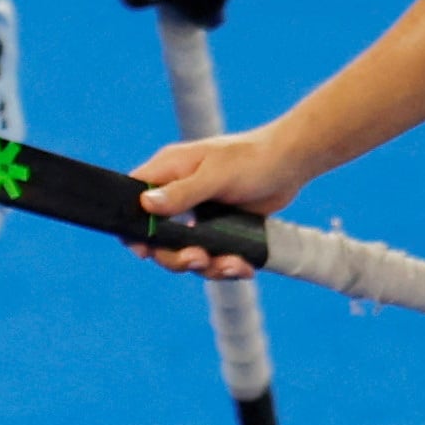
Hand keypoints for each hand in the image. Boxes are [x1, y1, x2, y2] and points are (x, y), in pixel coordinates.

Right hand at [132, 127, 298, 275]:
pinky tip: (243, 265)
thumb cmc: (252, 158)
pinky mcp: (218, 230)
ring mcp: (197, 215)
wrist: (291, 164)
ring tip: (232, 265)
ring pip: (185, 254)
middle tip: (199, 258)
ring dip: (208, 266)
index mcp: (168, 172)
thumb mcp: (216, 174)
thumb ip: (182, 192)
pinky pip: (212, 258)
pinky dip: (226, 266)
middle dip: (177, 256)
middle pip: (158, 240)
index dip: (134, 229)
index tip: (144, 250)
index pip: (133, 200)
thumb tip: (146, 204)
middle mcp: (178, 195)